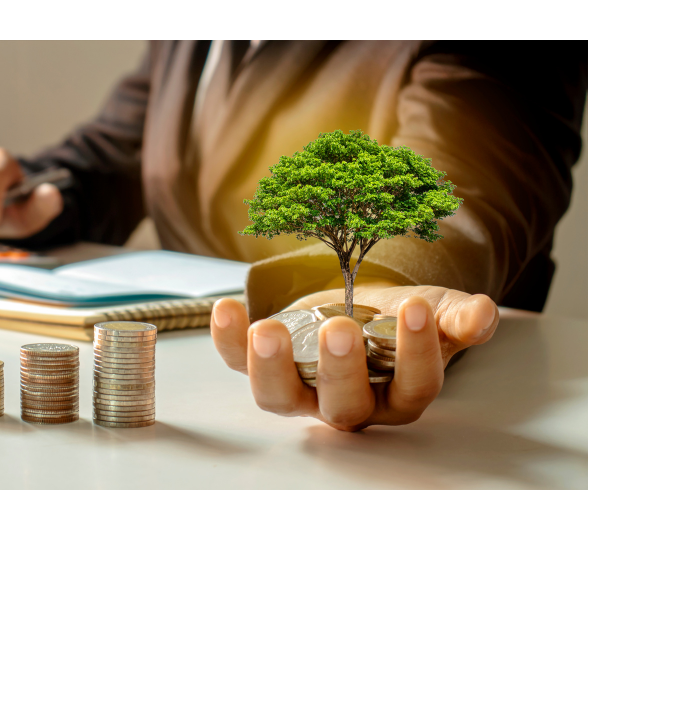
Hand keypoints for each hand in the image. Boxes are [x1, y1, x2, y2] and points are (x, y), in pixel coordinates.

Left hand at [210, 285, 497, 431]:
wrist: (360, 301)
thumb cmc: (399, 317)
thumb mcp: (437, 311)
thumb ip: (458, 318)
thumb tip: (481, 315)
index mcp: (399, 392)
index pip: (413, 386)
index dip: (416, 353)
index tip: (415, 309)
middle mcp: (349, 401)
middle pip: (344, 406)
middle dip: (340, 370)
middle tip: (339, 330)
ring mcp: (301, 387)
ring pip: (280, 398)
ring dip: (269, 368)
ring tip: (267, 331)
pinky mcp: (266, 363)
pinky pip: (236, 364)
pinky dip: (226, 341)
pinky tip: (226, 310)